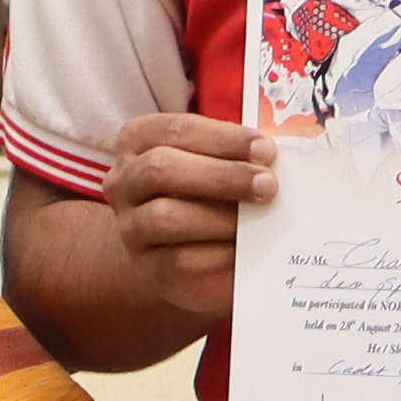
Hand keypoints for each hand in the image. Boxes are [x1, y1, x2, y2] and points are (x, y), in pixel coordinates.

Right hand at [104, 108, 276, 318]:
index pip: (175, 131)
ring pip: (164, 217)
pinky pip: (180, 260)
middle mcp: (124, 183)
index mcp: (139, 142)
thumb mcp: (216, 164)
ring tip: (260, 216)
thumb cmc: (205, 196)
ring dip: (220, 216)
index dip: (223, 138)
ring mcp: (131, 228)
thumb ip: (237, 154)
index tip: (266, 149)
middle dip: (222, 176)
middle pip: (162, 170)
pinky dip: (219, 253)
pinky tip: (245, 248)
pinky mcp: (149, 268)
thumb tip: (276, 158)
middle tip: (268, 184)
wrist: (182, 255)